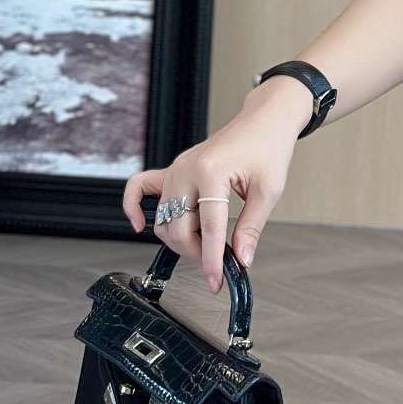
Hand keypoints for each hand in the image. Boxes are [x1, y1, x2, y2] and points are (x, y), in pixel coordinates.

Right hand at [121, 90, 302, 290]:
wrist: (263, 121)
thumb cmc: (268, 147)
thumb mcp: (268, 190)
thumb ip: (251, 227)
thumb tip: (241, 259)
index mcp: (211, 172)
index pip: (208, 228)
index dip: (211, 260)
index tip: (216, 282)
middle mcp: (186, 170)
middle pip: (177, 229)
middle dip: (196, 254)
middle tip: (219, 263)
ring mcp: (176, 169)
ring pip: (163, 218)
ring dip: (180, 239)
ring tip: (206, 245)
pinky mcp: (172, 169)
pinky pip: (139, 188)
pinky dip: (134, 207)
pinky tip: (141, 225)